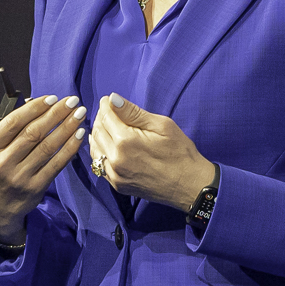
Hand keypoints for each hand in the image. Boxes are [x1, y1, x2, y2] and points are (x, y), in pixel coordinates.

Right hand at [0, 95, 86, 244]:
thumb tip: (25, 100)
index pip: (13, 122)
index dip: (34, 108)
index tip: (52, 98)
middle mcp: (2, 163)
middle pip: (33, 133)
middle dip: (56, 114)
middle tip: (72, 101)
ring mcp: (19, 177)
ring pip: (48, 147)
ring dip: (67, 128)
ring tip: (79, 115)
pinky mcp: (35, 188)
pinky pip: (56, 164)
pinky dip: (69, 148)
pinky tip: (79, 135)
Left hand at [89, 94, 217, 211]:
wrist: (189, 185)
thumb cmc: (180, 153)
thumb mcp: (162, 126)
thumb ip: (134, 112)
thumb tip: (112, 99)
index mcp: (126, 141)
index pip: (106, 117)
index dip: (106, 105)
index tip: (108, 99)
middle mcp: (115, 159)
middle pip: (97, 131)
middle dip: (100, 118)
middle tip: (109, 111)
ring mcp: (115, 174)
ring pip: (95, 149)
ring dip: (98, 135)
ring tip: (108, 127)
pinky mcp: (117, 185)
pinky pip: (99, 165)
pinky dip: (100, 152)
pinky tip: (109, 145)